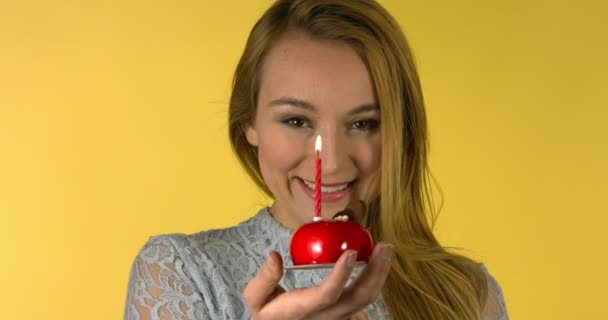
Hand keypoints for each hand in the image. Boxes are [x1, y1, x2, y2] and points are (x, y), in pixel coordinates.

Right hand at [243, 242, 393, 319]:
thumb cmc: (269, 314)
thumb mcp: (256, 299)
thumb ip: (264, 279)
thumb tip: (275, 256)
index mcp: (304, 309)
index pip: (327, 294)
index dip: (341, 274)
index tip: (352, 252)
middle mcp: (327, 317)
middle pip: (359, 298)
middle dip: (376, 272)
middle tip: (385, 246)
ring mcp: (339, 319)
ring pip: (367, 301)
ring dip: (380, 276)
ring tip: (385, 252)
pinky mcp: (345, 317)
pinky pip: (366, 303)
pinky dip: (374, 285)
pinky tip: (378, 266)